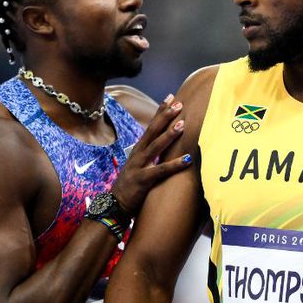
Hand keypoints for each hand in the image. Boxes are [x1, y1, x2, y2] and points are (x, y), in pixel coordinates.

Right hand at [111, 94, 190, 213]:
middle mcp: (138, 154)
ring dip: (169, 135)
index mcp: (138, 149)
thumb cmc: (130, 185)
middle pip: (152, 131)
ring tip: (182, 124)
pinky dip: (174, 164)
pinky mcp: (143, 180)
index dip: (160, 111)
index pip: (151, 126)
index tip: (170, 97)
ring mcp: (139, 166)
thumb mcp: (139, 165)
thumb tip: (163, 144)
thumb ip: (150, 154)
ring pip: (156, 147)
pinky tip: (187, 159)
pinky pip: (161, 170)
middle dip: (165, 116)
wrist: (114, 204)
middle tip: (178, 104)